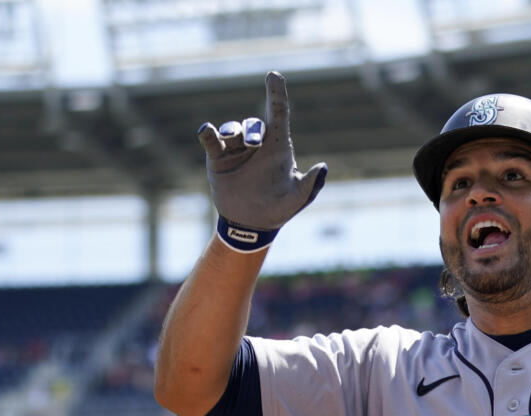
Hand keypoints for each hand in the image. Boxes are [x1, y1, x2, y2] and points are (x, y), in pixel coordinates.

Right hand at [197, 71, 326, 249]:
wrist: (252, 224)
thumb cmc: (280, 208)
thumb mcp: (298, 197)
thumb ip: (311, 183)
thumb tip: (324, 167)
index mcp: (278, 146)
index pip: (279, 113)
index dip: (277, 93)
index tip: (274, 76)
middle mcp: (257, 144)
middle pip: (254, 124)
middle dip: (253, 129)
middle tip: (254, 143)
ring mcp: (236, 149)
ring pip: (232, 129)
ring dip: (233, 132)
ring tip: (233, 142)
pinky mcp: (217, 158)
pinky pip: (210, 140)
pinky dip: (207, 133)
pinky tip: (206, 130)